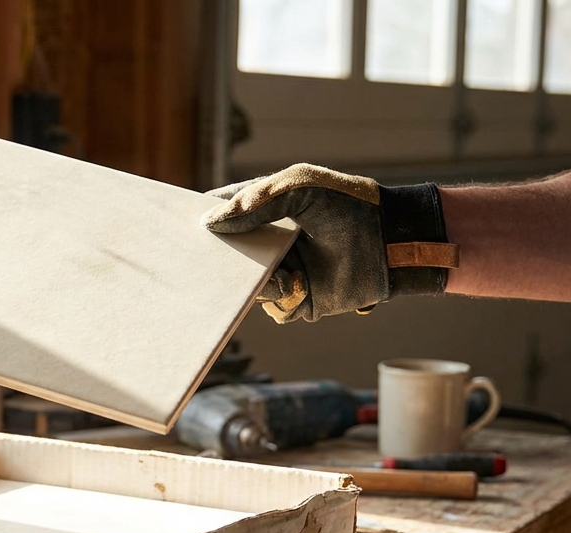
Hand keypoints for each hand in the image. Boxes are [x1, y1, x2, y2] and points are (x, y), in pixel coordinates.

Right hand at [202, 164, 457, 322]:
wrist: (392, 241)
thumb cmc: (349, 205)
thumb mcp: (299, 188)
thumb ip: (254, 203)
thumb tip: (209, 223)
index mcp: (264, 210)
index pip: (221, 215)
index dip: (201, 221)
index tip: (178, 227)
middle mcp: (268, 243)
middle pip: (225, 256)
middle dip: (213, 260)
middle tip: (193, 262)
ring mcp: (281, 271)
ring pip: (245, 286)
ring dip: (254, 280)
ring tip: (277, 267)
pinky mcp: (298, 299)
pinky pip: (272, 306)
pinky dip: (280, 295)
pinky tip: (297, 281)